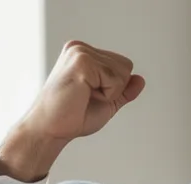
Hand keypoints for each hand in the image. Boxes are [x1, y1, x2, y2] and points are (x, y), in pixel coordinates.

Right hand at [0, 41, 144, 180]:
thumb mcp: (106, 102)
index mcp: (83, 53)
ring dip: (108, 92)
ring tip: (83, 97)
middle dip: (113, 89)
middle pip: (126, 66)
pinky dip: (106, 94)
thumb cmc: (72, 117)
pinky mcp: (82, 62)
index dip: (114, 88)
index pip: (123, 65)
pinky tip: (83, 96)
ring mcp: (80, 52)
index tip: (89, 96)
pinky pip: (115, 79)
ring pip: (123, 72)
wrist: (49, 130)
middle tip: (86, 98)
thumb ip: (123, 91)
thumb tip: (141, 79)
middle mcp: (80, 48)